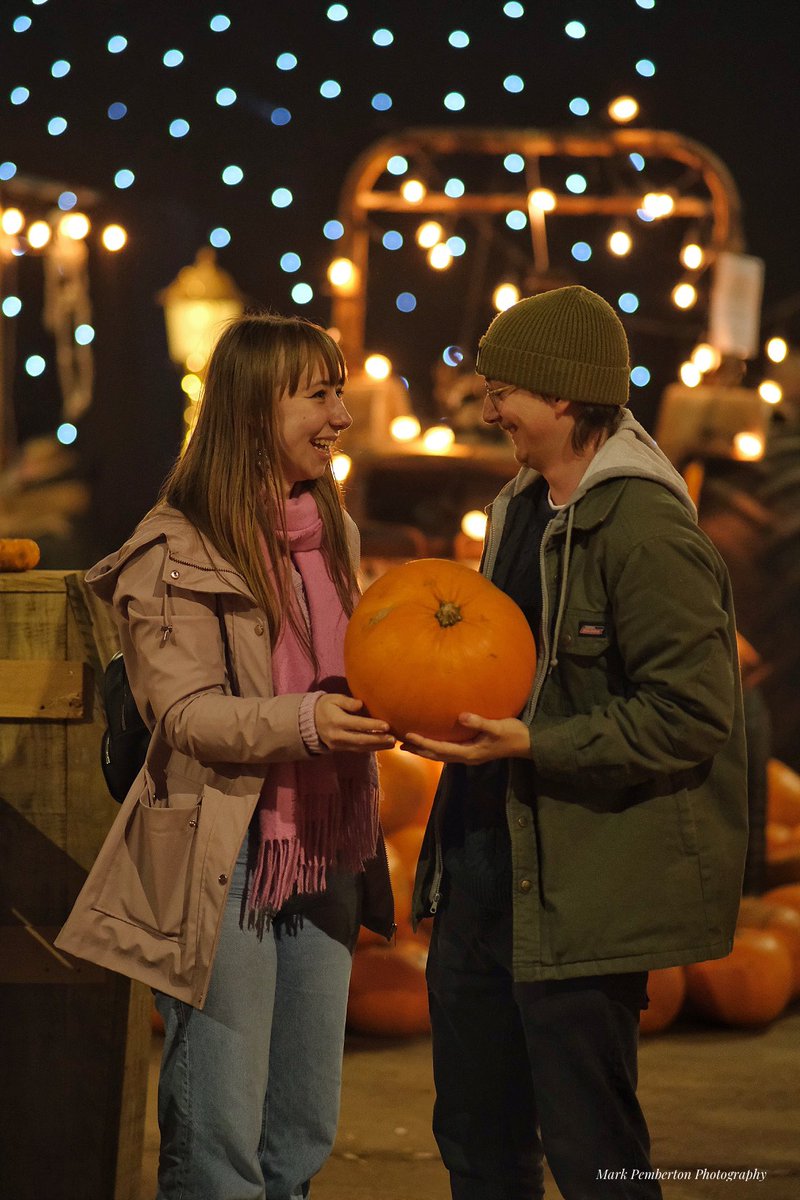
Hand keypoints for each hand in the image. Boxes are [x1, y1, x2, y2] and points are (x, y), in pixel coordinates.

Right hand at [315, 694, 395, 751]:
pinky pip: (357, 750)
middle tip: (393, 739)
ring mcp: (339, 745)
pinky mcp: (341, 749)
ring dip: (377, 746)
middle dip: (378, 740)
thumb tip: (360, 704)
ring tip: (392, 743)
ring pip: (361, 747)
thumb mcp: (333, 699)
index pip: (357, 724)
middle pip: (361, 740)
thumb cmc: (325, 707)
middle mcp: (338, 736)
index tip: (387, 725)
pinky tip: (381, 746)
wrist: (309, 723)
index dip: (373, 725)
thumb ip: (347, 701)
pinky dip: (371, 748)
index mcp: (337, 721)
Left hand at [403, 714, 530, 763]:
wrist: (526, 744)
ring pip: (441, 755)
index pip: (440, 749)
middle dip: (418, 750)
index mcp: (469, 753)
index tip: (408, 736)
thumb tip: (462, 716)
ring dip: (424, 750)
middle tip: (398, 744)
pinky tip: (431, 740)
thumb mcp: (497, 727)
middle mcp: (466, 757)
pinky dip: (435, 747)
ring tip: (408, 744)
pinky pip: (448, 751)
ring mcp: (469, 756)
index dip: (423, 743)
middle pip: (436, 756)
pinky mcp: (472, 751)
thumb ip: (480, 722)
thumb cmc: (513, 734)